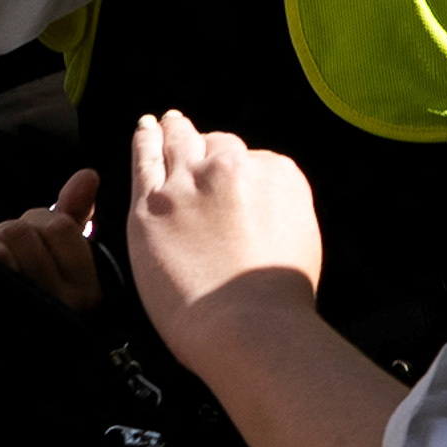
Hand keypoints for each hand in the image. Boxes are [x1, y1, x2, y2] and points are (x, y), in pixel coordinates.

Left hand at [0, 166, 102, 312]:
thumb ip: (75, 214)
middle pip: (30, 229)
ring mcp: (36, 307)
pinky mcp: (4, 312)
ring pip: (9, 237)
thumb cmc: (30, 299)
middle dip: (14, 235)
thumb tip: (88, 175)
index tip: (37, 249)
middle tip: (13, 262)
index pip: (60, 226)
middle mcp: (69, 301)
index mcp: (89, 287)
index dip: (39, 226)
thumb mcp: (61, 258)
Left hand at [127, 110, 322, 371]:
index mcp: (276, 173)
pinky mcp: (152, 203)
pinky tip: (144, 130)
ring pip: (177, 142)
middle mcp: (232, 167)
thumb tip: (264, 208)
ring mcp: (189, 182)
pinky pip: (145, 158)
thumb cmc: (281, 298)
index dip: (237, 169)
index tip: (229, 179)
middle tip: (193, 138)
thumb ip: (280, 209)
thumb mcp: (303, 238)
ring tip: (165, 122)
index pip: (252, 158)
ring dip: (171, 129)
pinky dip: (144, 140)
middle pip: (215, 144)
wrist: (248, 324)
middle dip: (206, 146)